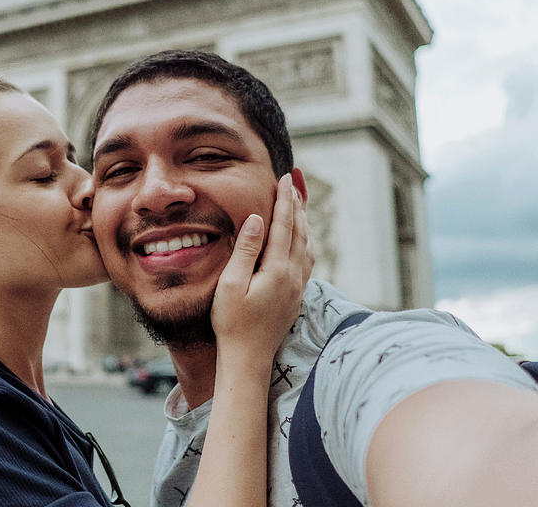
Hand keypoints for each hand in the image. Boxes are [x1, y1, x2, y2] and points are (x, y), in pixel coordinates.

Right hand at [211, 173, 312, 360]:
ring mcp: (297, 287)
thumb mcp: (230, 284)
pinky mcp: (295, 296)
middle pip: (300, 231)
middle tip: (294, 181)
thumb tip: (258, 219)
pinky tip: (301, 238)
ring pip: (307, 245)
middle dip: (297, 204)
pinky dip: (305, 240)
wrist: (248, 359)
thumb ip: (245, 250)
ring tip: (299, 203)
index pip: (283, 225)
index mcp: (277, 270)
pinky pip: (307, 259)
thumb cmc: (232, 323)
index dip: (284, 200)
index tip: (284, 178)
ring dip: (303, 221)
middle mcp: (293, 276)